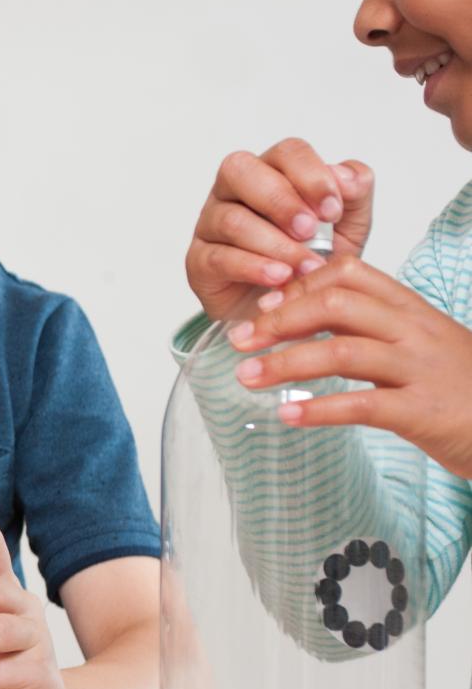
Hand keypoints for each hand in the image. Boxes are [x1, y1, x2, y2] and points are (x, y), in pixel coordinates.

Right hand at [187, 138, 372, 319]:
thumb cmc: (316, 259)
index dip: (310, 176)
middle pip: (240, 170)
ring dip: (274, 243)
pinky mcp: (199, 261)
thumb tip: (345, 178)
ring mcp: (210, 224)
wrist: (295, 310)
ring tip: (304, 266)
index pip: (286, 152)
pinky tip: (279, 279)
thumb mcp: (349, 226)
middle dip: (280, 200)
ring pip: (231, 219)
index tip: (333, 210)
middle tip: (310, 230)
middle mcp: (234, 191)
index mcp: (273, 172)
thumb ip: (355, 195)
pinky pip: (218, 257)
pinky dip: (253, 267)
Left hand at [225, 254, 471, 478]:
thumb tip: (309, 319)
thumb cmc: (462, 392)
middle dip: (279, 319)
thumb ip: (374, 331)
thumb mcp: (420, 348)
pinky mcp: (424, 412)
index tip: (263, 306)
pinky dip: (318, 409)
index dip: (298, 286)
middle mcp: (416, 332)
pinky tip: (286, 414)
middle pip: (337, 303)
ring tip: (245, 377)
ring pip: (341, 351)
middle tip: (239, 340)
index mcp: (412, 311)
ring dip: (284, 362)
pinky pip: (361, 405)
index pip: (349, 274)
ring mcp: (421, 370)